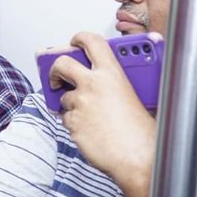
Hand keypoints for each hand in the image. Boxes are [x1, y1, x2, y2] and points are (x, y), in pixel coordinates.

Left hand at [52, 32, 156, 190]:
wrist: (138, 158)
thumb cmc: (142, 132)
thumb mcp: (137, 96)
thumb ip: (118, 82)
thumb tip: (107, 77)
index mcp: (112, 73)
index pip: (91, 42)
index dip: (79, 38)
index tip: (73, 42)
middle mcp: (92, 84)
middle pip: (61, 64)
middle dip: (55, 69)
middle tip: (57, 78)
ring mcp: (80, 103)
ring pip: (63, 98)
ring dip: (72, 105)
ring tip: (93, 116)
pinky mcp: (72, 123)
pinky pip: (66, 119)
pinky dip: (75, 123)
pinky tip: (92, 130)